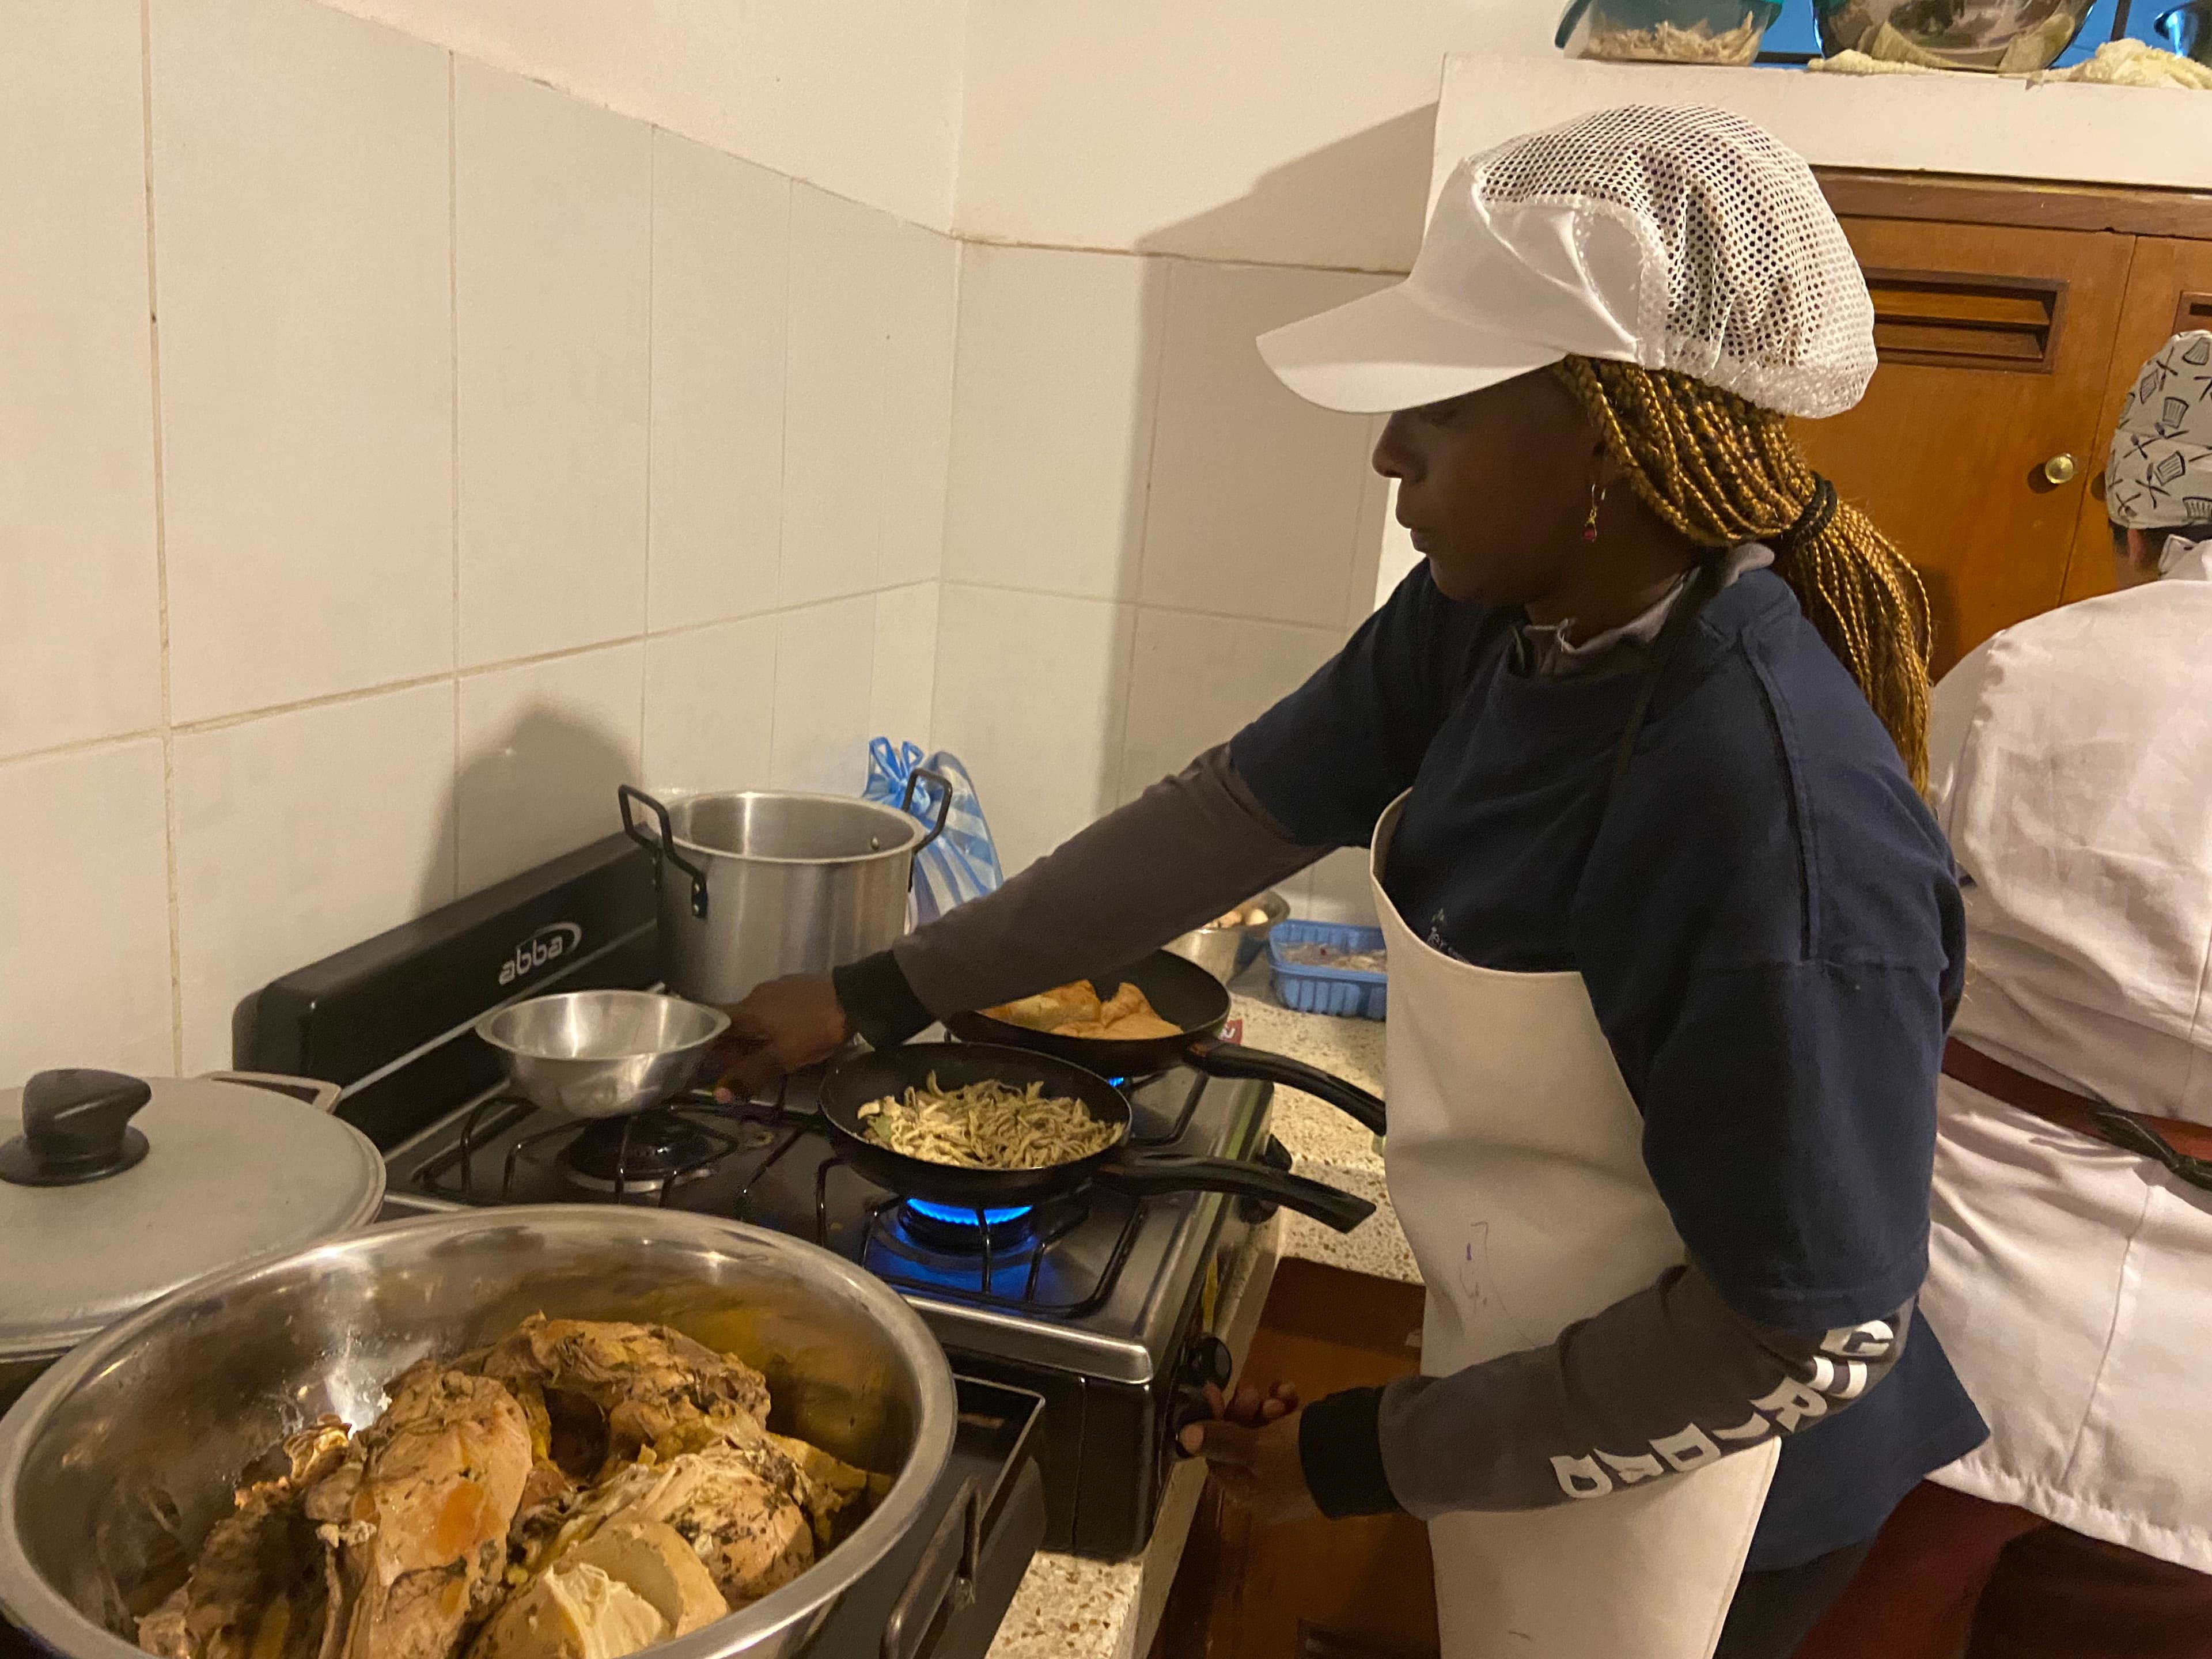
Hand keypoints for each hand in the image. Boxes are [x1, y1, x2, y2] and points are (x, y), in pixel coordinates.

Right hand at [711, 974, 848, 1096]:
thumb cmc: (814, 1029)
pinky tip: (787, 1037)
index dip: (706, 1042)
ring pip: (754, 1015)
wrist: (856, 997)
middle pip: (733, 1021)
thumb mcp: (782, 1057)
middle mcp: (755, 995)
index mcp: (746, 1011)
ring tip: (767, 1058)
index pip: (711, 1022)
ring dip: (754, 1037)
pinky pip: (773, 1008)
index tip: (711, 1062)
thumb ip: (750, 1073)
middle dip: (733, 1046)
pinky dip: (771, 1025)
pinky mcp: (796, 987)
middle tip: (744, 1070)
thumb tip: (717, 1093)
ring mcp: (777, 988)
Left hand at [1179, 1383, 1316, 1523]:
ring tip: (1278, 1394)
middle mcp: (1270, 1488)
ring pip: (1266, 1432)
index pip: (1218, 1460)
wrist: (1363, 1456)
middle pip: (1241, 1444)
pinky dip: (1287, 1408)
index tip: (1214, 1393)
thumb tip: (1181, 1438)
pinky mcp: (1314, 1452)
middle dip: (1244, 1412)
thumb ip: (1219, 1440)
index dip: (1212, 1426)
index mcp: (1251, 1496)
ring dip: (1266, 1406)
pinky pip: (1291, 1429)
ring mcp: (1294, 1470)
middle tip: (1252, 1392)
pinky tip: (1291, 1392)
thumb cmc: (1299, 1457)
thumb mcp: (1255, 1449)